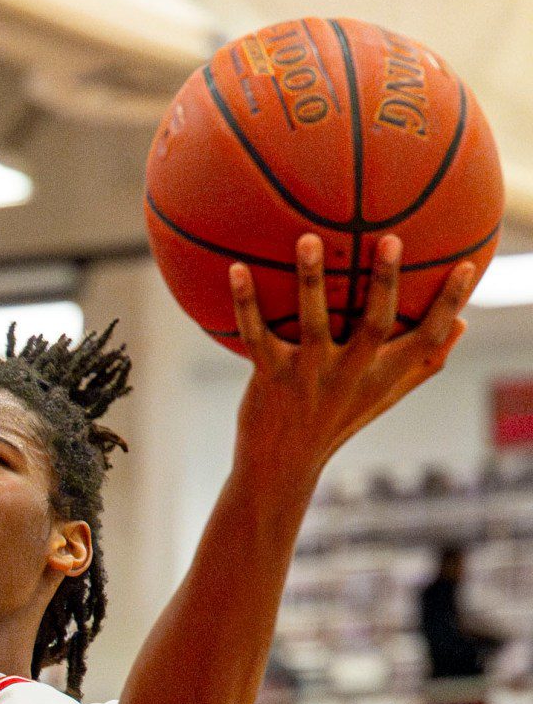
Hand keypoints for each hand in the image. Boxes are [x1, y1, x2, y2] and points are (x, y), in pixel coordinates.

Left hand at [229, 233, 474, 479]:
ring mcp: (308, 375)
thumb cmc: (337, 420)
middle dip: (386, 282)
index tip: (468, 266)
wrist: (281, 464)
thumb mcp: (383, 396)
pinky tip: (236, 268)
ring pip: (313, 322)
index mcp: (381, 376)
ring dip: (311, 280)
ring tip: (307, 238)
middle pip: (376, 325)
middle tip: (391, 240)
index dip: (449, 305)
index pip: (427, 340)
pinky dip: (245, 303)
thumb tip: (463, 323)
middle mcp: (349, 375)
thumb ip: (422, 364)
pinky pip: (255, 334)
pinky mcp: (269, 376)